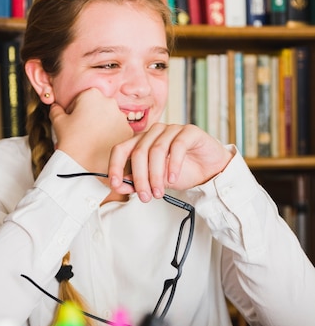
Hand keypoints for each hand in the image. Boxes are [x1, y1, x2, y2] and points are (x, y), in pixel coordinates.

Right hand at [50, 88, 133, 172]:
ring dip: (102, 126)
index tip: (73, 123)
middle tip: (82, 132)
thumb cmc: (70, 142)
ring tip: (92, 141)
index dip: (75, 112)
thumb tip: (56, 106)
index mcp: (92, 94)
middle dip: (90, 117)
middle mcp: (110, 102)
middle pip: (98, 108)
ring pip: (110, 119)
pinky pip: (119, 131)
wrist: (83, 166)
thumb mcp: (58, 122)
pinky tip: (102, 146)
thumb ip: (56, 109)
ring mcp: (122, 117)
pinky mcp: (129, 132)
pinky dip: (112, 136)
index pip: (81, 99)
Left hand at [108, 123, 233, 201]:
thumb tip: (120, 185)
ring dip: (156, 175)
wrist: (210, 170)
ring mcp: (171, 130)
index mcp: (142, 142)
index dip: (115, 166)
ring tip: (159, 192)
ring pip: (156, 150)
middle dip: (140, 178)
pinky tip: (173, 179)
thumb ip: (138, 182)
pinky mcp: (189, 132)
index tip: (115, 183)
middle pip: (139, 152)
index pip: (121, 149)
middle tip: (145, 195)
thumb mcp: (156, 181)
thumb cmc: (183, 171)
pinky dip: (173, 165)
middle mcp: (154, 133)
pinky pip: (177, 146)